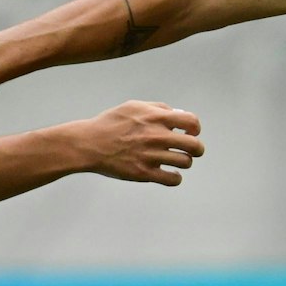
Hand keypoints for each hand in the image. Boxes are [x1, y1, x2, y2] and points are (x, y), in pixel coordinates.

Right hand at [77, 101, 205, 184]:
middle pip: (194, 145)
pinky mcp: (144, 173)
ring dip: (184, 161)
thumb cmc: (110, 123)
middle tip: (192, 151)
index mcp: (156, 118)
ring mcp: (151, 155)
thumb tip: (179, 114)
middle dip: (197, 149)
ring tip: (176, 161)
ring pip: (185, 162)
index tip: (190, 132)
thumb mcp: (134, 106)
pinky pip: (172, 179)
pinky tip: (170, 174)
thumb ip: (158, 109)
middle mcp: (157, 136)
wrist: (88, 143)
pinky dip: (175, 177)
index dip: (195, 128)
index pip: (192, 122)